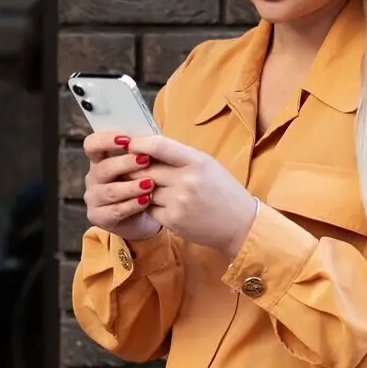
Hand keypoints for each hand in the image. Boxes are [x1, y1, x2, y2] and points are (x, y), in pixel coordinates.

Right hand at [82, 131, 162, 241]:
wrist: (143, 218)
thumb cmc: (142, 186)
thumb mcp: (142, 167)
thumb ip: (140, 153)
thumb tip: (150, 138)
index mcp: (100, 160)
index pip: (92, 144)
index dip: (106, 140)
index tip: (127, 140)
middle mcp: (93, 178)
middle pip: (103, 168)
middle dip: (125, 163)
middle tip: (145, 160)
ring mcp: (93, 198)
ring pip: (109, 191)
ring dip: (131, 186)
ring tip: (149, 184)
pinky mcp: (98, 217)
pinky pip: (115, 210)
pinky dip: (132, 205)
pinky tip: (146, 201)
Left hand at [127, 134, 257, 256]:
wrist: (240, 224)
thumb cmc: (223, 190)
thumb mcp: (207, 164)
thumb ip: (179, 156)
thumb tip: (147, 147)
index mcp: (196, 161)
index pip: (159, 146)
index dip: (139, 143)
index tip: (129, 144)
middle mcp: (186, 181)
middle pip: (144, 169)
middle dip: (133, 167)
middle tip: (126, 166)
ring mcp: (178, 202)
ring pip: (143, 189)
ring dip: (139, 187)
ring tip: (141, 185)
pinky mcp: (172, 220)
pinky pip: (148, 208)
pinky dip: (148, 204)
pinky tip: (156, 202)